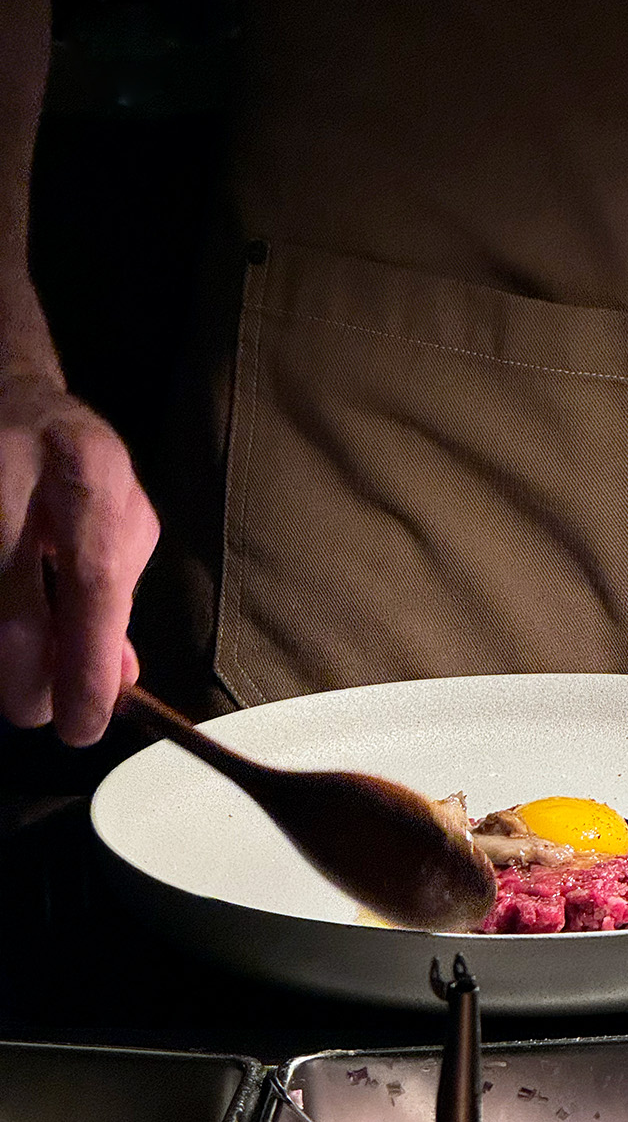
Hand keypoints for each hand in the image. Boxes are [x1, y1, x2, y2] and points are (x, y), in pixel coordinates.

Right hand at [0, 372, 159, 744]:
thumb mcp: (119, 512)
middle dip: (32, 689)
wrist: (4, 397)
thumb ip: (122, 592)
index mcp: (84, 474)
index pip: (91, 584)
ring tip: (30, 666)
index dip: (89, 665)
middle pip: (14, 627)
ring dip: (8, 667)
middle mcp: (12, 488)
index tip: (86, 723)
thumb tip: (118, 680)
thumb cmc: (71, 463)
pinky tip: (17, 622)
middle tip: (48, 707)